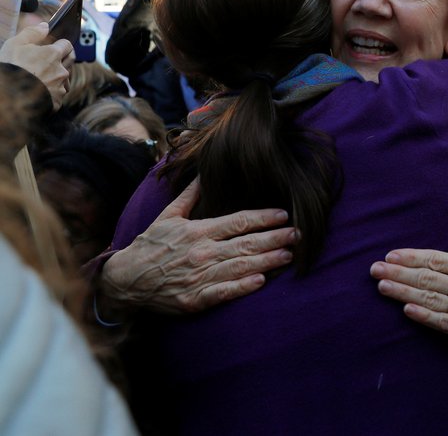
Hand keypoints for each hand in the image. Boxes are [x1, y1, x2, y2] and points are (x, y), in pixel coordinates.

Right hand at [0, 23, 73, 109]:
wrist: (8, 96)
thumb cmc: (10, 68)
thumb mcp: (15, 45)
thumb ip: (32, 33)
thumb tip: (44, 26)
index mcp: (53, 54)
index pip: (67, 45)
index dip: (61, 44)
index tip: (56, 45)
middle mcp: (61, 70)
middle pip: (70, 60)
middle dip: (64, 57)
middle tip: (53, 58)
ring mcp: (60, 86)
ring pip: (65, 78)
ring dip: (59, 76)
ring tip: (44, 76)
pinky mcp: (57, 100)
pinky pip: (59, 94)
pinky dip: (53, 91)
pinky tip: (43, 90)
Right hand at [98, 179, 296, 317]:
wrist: (125, 280)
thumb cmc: (150, 246)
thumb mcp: (168, 216)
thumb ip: (190, 196)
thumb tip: (203, 173)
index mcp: (199, 231)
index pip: (238, 221)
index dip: (263, 218)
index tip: (284, 214)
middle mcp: (202, 252)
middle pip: (246, 243)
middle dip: (275, 238)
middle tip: (298, 234)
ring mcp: (199, 276)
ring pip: (240, 266)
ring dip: (267, 261)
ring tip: (289, 255)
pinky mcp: (195, 299)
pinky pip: (223, 292)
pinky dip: (242, 287)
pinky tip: (261, 281)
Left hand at [370, 199, 447, 358]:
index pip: (438, 259)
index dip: (413, 257)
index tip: (391, 255)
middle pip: (429, 278)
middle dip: (400, 273)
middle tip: (375, 269)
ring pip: (432, 299)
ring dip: (404, 292)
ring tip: (382, 286)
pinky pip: (443, 323)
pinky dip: (424, 316)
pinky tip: (406, 310)